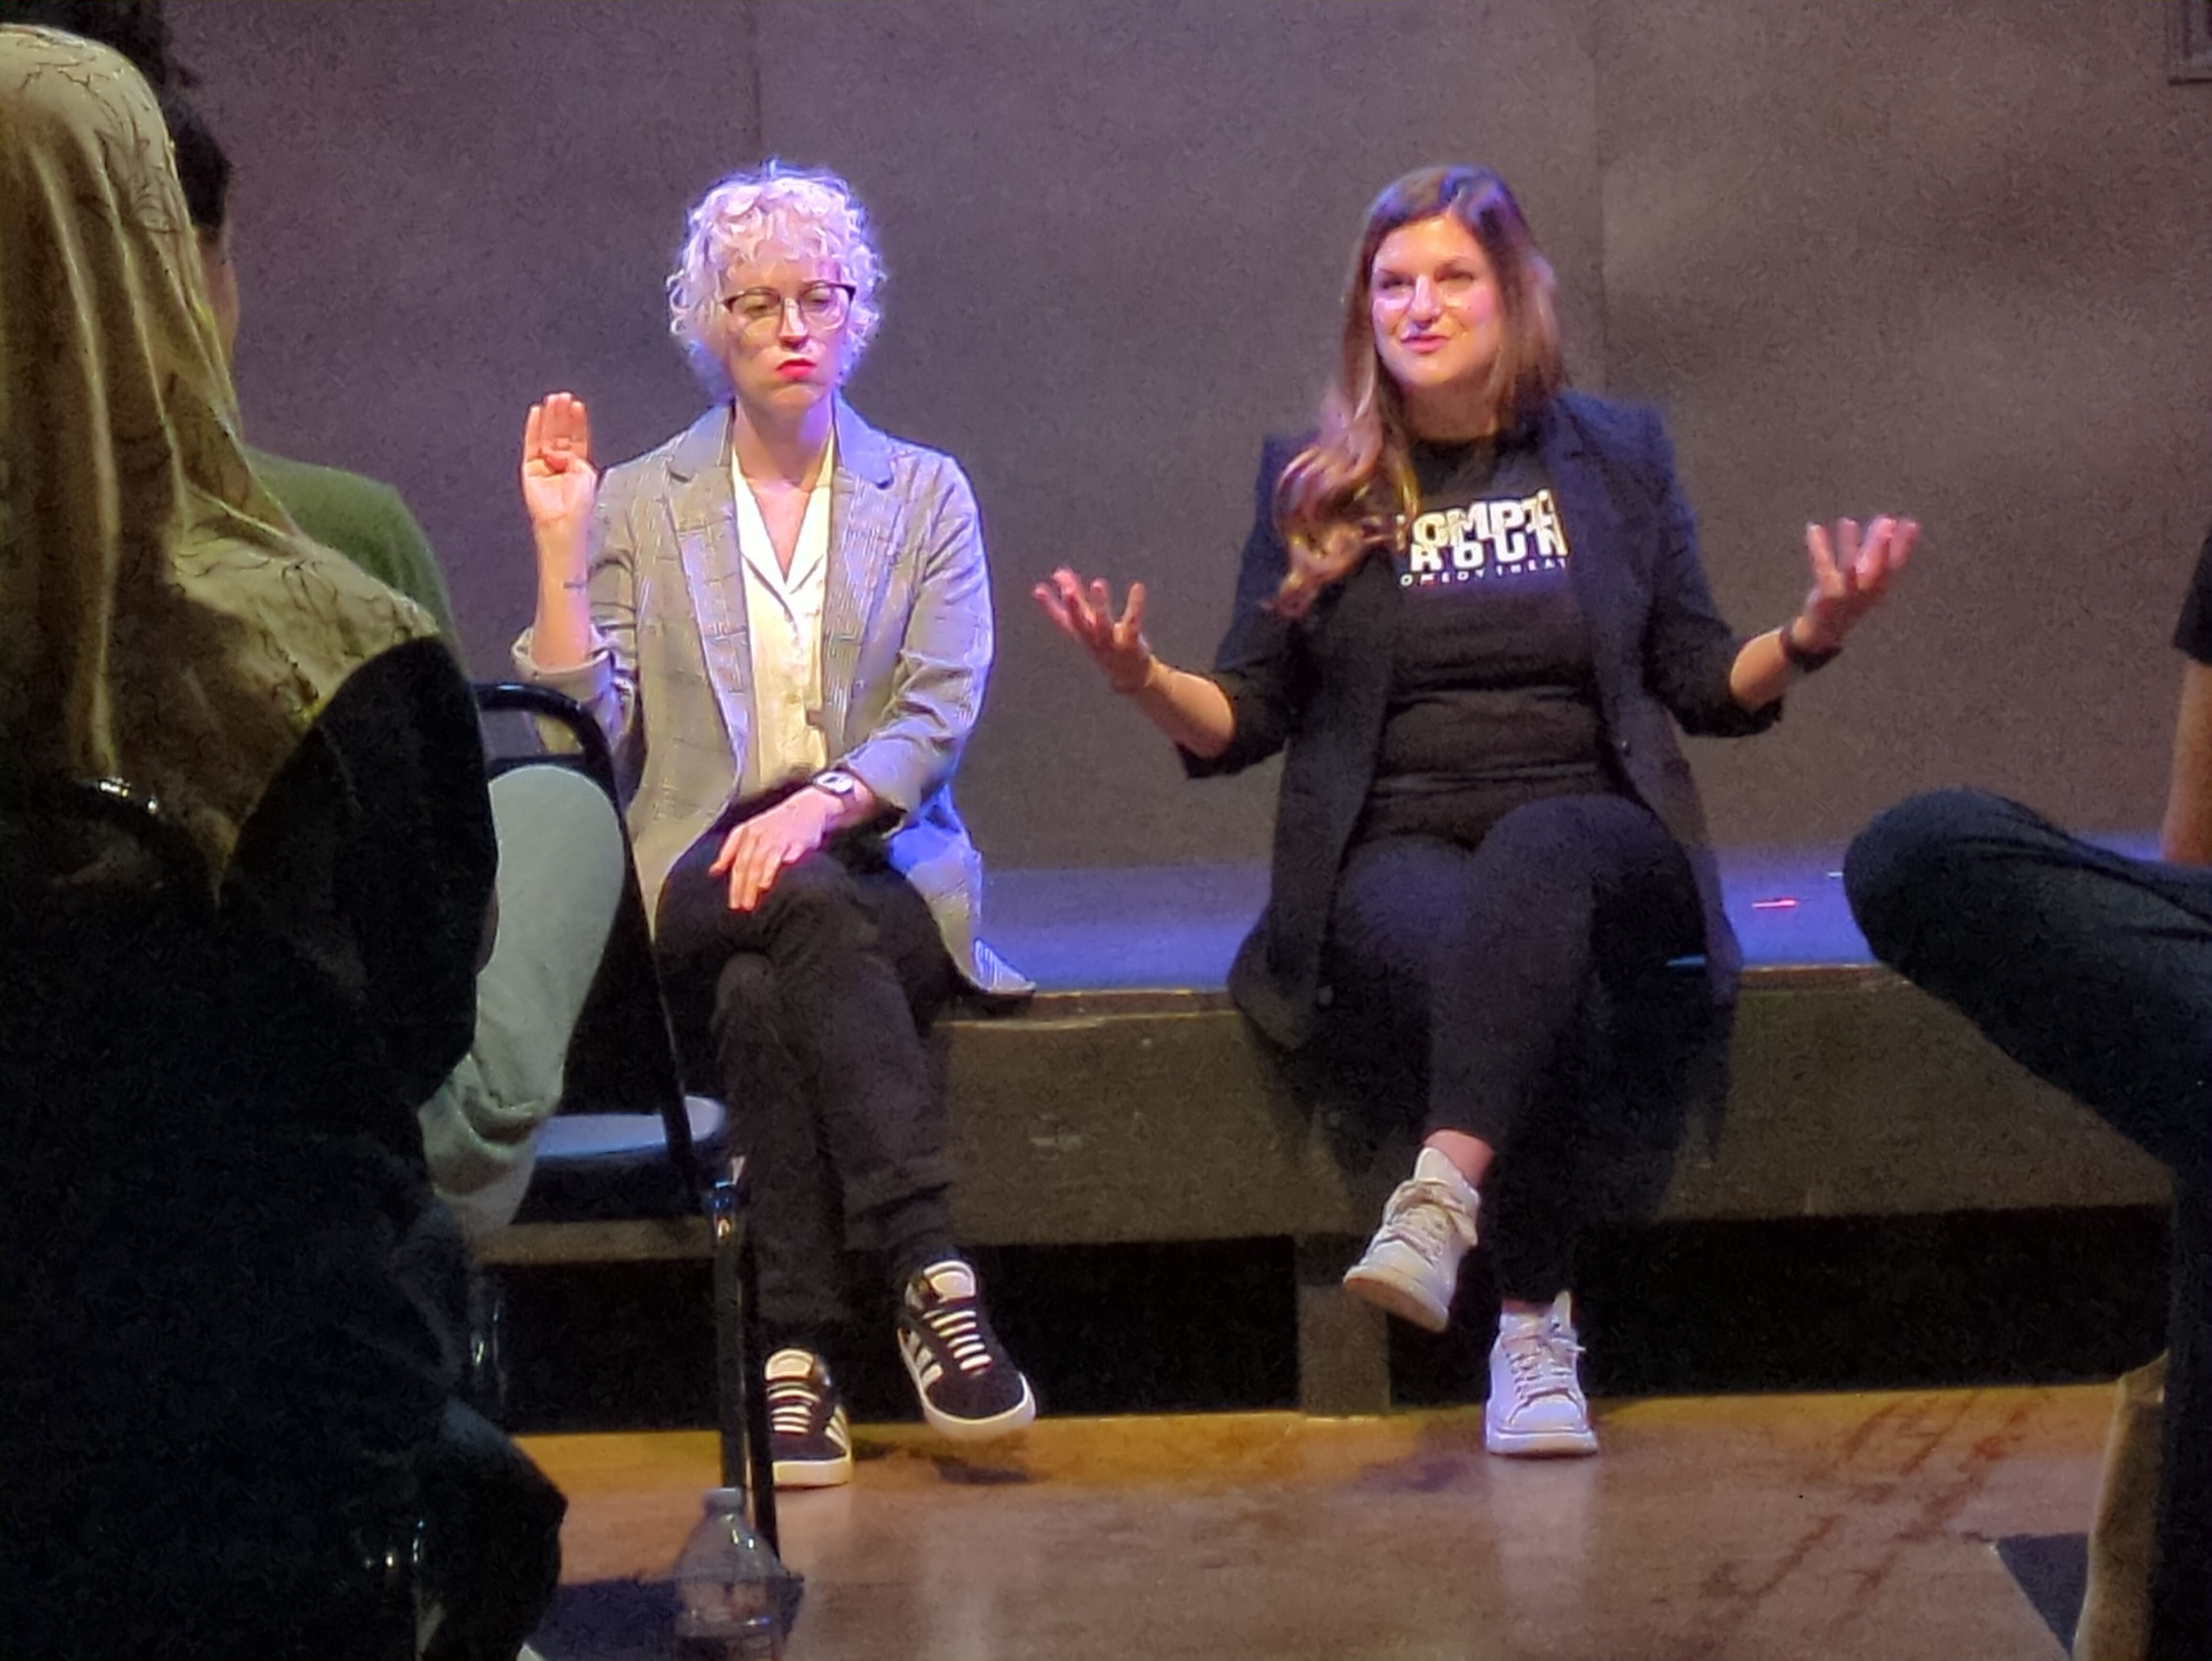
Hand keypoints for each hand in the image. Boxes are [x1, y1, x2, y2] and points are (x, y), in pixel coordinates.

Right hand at [521, 392, 598, 561]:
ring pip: (547, 435)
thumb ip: (578, 456)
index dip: (576, 422)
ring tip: (553, 400)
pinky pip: (531, 444)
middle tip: (562, 397)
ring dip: (550, 417)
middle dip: (562, 415)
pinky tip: (537, 414)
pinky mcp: (531, 468)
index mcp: (577, 466)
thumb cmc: (578, 508)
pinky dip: (534, 428)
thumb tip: (567, 444)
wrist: (563, 522)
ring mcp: (545, 465)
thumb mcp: (587, 475)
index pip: (576, 438)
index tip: (576, 405)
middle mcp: (560, 464)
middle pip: (560, 433)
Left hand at [708, 789, 838, 911]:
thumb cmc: (775, 824)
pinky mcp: (800, 841)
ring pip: (767, 860)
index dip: (735, 885)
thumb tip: (714, 871)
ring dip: (762, 877)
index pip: (738, 864)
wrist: (806, 807)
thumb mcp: (748, 831)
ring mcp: (781, 837)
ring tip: (759, 894)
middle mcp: (762, 835)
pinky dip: (785, 864)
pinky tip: (783, 875)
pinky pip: (791, 854)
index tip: (734, 905)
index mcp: (748, 833)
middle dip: (746, 887)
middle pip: (751, 864)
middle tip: (745, 907)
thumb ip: (730, 850)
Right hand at [1033, 567, 1154, 692]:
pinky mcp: (1131, 641)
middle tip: (1067, 590)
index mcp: (1080, 633)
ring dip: (1100, 604)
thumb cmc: (1104, 644)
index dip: (1049, 606)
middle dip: (1073, 607)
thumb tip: (1059, 571)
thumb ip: (1075, 598)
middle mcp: (1093, 639)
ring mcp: (1111, 642)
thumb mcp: (1087, 622)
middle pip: (1080, 623)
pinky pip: (1132, 621)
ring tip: (1098, 583)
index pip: (1061, 619)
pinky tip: (1137, 586)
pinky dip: (1135, 605)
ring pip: (1103, 623)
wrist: (1129, 675)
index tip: (1038, 589)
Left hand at [1793, 515, 1918, 652]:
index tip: (1912, 524)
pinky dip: (1818, 548)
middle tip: (1886, 521)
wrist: (1827, 630)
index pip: (1896, 565)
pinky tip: (1814, 528)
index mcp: (1880, 587)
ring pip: (1849, 568)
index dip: (1905, 546)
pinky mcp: (1826, 594)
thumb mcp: (1868, 576)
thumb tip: (1888, 521)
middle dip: (1881, 546)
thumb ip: (1875, 550)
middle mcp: (1866, 592)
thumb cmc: (1851, 597)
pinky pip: (1822, 567)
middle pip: (1876, 567)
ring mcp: (1846, 595)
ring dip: (1848, 544)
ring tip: (1846, 521)